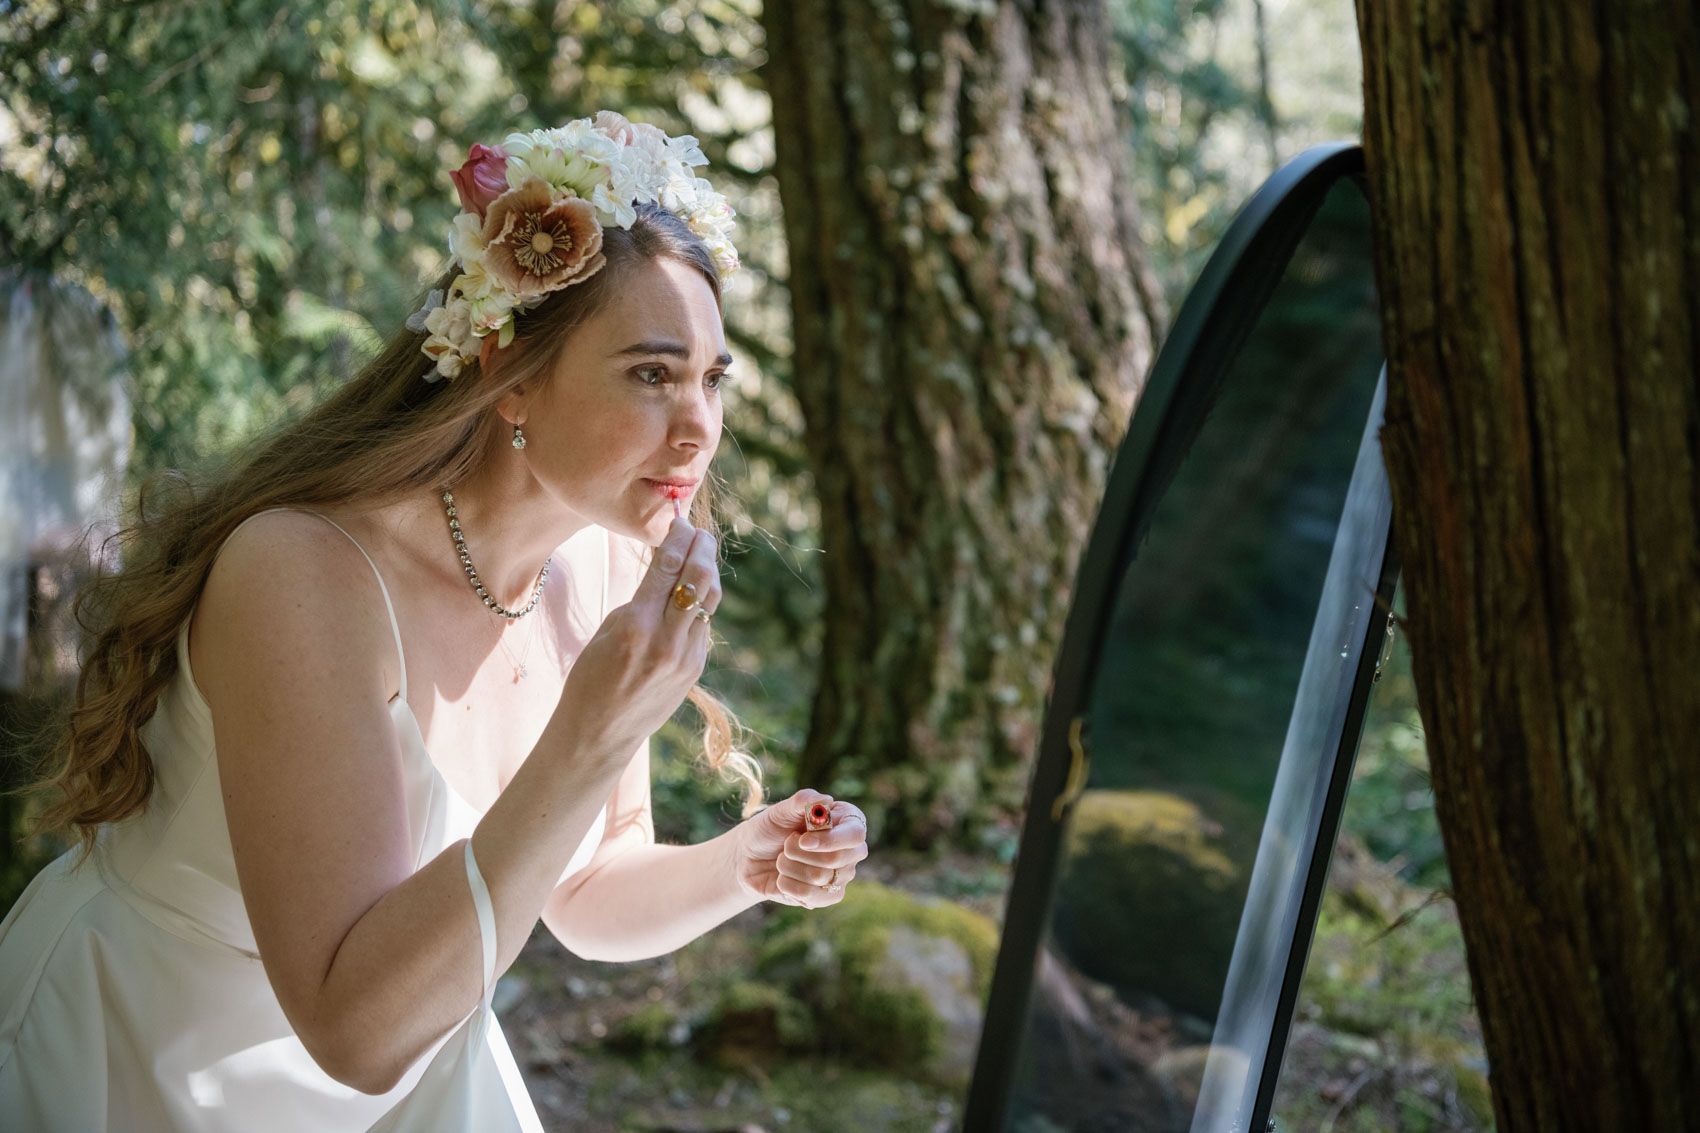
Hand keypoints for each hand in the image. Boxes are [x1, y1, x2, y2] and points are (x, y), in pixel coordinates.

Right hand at [555, 516, 720, 761]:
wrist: (599, 733)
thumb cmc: (590, 678)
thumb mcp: (606, 631)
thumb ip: (640, 602)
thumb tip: (667, 573)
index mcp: (636, 625)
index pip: (667, 567)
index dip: (678, 538)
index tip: (681, 521)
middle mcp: (666, 640)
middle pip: (699, 579)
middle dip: (702, 548)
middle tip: (700, 532)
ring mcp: (686, 657)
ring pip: (708, 602)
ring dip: (707, 573)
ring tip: (702, 554)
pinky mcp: (694, 670)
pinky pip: (702, 627)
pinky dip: (699, 605)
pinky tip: (693, 593)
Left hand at [731, 789, 868, 907]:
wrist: (750, 858)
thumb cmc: (770, 829)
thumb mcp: (781, 810)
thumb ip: (803, 801)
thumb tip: (826, 800)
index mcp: (846, 821)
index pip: (856, 834)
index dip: (830, 839)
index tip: (803, 839)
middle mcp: (850, 850)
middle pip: (837, 858)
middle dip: (799, 852)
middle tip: (786, 844)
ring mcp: (840, 875)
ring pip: (820, 877)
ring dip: (789, 866)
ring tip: (782, 859)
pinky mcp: (826, 896)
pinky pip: (811, 897)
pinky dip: (788, 885)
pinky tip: (783, 877)